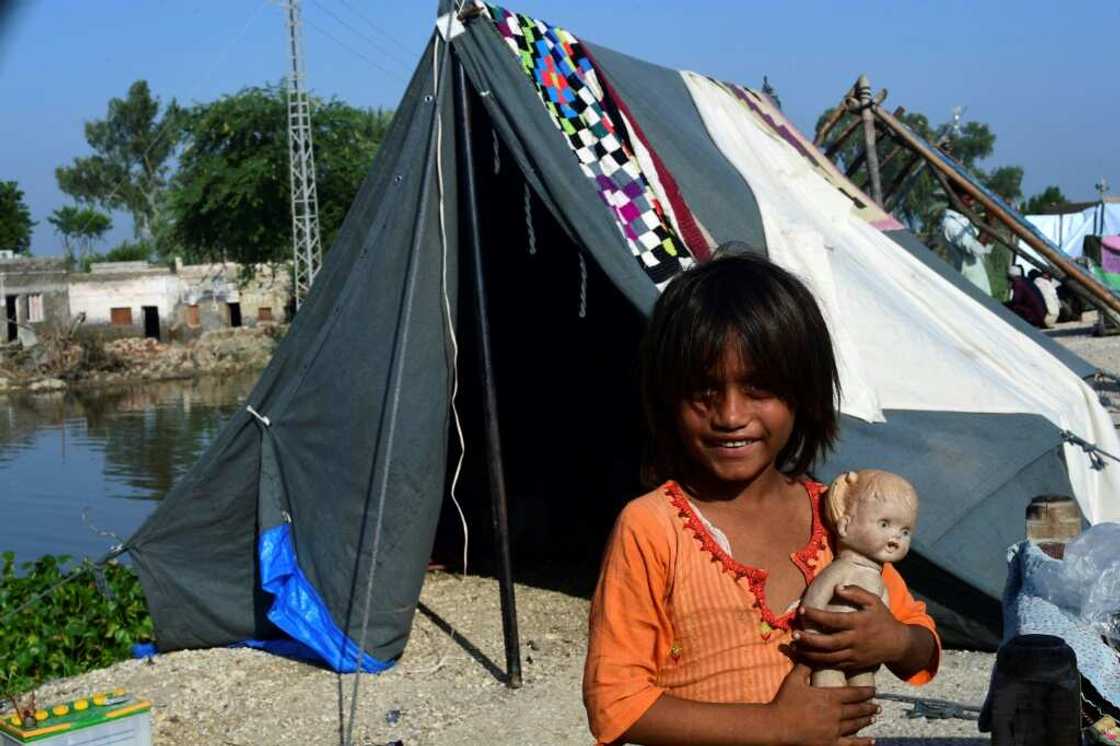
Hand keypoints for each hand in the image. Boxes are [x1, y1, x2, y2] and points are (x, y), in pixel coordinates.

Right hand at [770, 661, 877, 744]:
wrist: (777, 725)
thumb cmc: (784, 702)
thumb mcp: (793, 680)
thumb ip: (804, 666)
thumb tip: (807, 650)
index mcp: (829, 697)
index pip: (854, 693)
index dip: (865, 692)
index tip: (873, 691)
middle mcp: (836, 713)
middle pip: (858, 709)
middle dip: (869, 706)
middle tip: (877, 705)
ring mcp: (835, 730)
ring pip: (856, 724)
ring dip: (866, 720)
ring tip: (873, 717)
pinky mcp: (831, 743)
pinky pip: (851, 743)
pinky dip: (863, 742)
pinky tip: (871, 741)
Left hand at [794, 585, 908, 670]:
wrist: (898, 644)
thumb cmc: (883, 619)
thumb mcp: (874, 601)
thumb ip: (856, 592)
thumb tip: (837, 588)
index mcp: (859, 623)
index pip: (834, 620)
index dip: (816, 615)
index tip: (801, 610)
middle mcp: (856, 641)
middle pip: (829, 643)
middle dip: (809, 640)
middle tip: (793, 634)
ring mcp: (855, 655)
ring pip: (829, 658)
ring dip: (810, 653)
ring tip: (795, 646)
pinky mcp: (854, 665)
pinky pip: (834, 665)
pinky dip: (818, 663)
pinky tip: (806, 657)